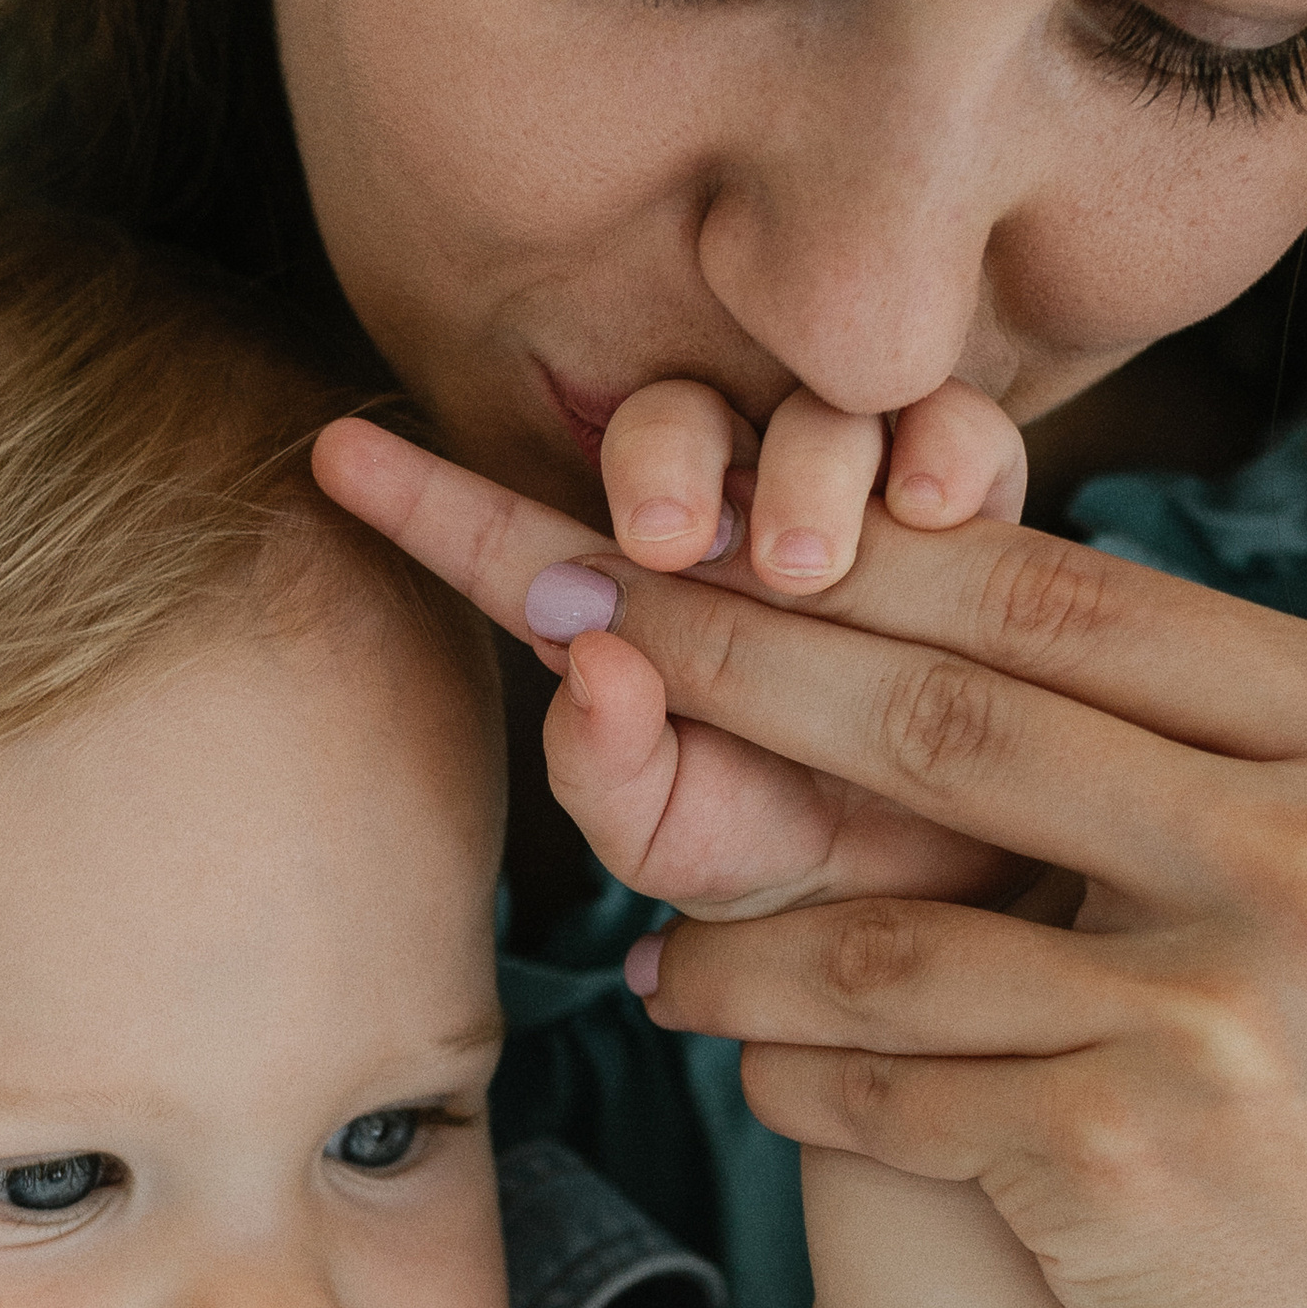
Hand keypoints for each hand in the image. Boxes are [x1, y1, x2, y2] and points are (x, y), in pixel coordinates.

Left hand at [316, 418, 1306, 1307]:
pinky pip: (882, 1087)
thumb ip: (1160, 738)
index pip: (1044, 593)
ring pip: (877, 938)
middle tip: (551, 626)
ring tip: (650, 964)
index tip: (656, 524)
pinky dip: (790, 1075)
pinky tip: (757, 1077)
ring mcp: (1228, 1008)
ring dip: (728, 954)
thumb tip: (892, 578)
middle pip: (936, 722)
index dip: (828, 550)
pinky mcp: (1134, 1159)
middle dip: (713, 666)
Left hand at [319, 419, 1030, 920]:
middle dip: (661, 459)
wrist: (955, 902)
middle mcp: (733, 535)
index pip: (521, 539)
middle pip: (674, 423)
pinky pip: (955, 434)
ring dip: (806, 462)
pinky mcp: (968, 510)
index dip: (431, 499)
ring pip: (814, 405)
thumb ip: (606, 769)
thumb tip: (590, 657)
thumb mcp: (679, 841)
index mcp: (636, 612)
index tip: (338, 455)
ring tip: (813, 564)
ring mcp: (849, 508)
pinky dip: (942, 449)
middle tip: (671, 542)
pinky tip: (927, 508)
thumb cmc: (788, 860)